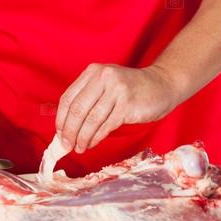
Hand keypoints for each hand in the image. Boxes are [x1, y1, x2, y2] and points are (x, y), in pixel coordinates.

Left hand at [55, 63, 177, 154]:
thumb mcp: (106, 85)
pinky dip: (96, 137)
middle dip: (69, 131)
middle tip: (66, 146)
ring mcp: (116, 90)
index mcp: (93, 72)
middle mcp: (103, 78)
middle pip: (77, 109)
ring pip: (91, 119)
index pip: (68, 98)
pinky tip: (91, 144)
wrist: (161, 85)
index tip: (59, 134)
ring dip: (82, 138)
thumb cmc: (131, 89)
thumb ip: (88, 99)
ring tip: (79, 148)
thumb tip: (67, 127)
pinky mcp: (128, 105)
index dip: (61, 119)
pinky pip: (106, 125)